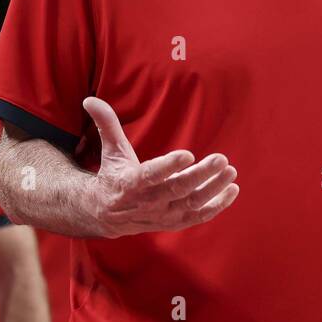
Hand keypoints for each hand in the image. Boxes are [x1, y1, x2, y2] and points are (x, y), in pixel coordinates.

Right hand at [79, 96, 238, 237]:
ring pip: (191, 204)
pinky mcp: (174, 222)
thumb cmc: (114, 174)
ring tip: (230, 172)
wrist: (108, 214)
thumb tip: (90, 99)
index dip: (169, 166)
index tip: (188, 154)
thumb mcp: (110, 150)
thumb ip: (106, 124)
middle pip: (177, 190)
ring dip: (213, 189)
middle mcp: (147, 202)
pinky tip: (232, 189)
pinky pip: (198, 217)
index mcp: (131, 183)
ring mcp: (162, 215)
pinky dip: (217, 206)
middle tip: (221, 159)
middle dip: (201, 175)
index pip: (151, 175)